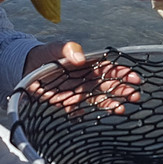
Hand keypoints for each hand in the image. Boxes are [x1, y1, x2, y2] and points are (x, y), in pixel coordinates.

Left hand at [25, 41, 141, 115]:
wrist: (27, 68)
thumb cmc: (45, 55)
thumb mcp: (55, 48)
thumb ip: (68, 49)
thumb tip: (80, 58)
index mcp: (89, 65)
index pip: (111, 69)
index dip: (124, 73)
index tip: (135, 79)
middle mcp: (88, 79)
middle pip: (111, 86)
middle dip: (124, 91)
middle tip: (135, 96)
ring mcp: (80, 92)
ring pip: (100, 100)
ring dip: (112, 104)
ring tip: (122, 110)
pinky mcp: (68, 103)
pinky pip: (79, 111)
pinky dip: (83, 113)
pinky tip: (87, 115)